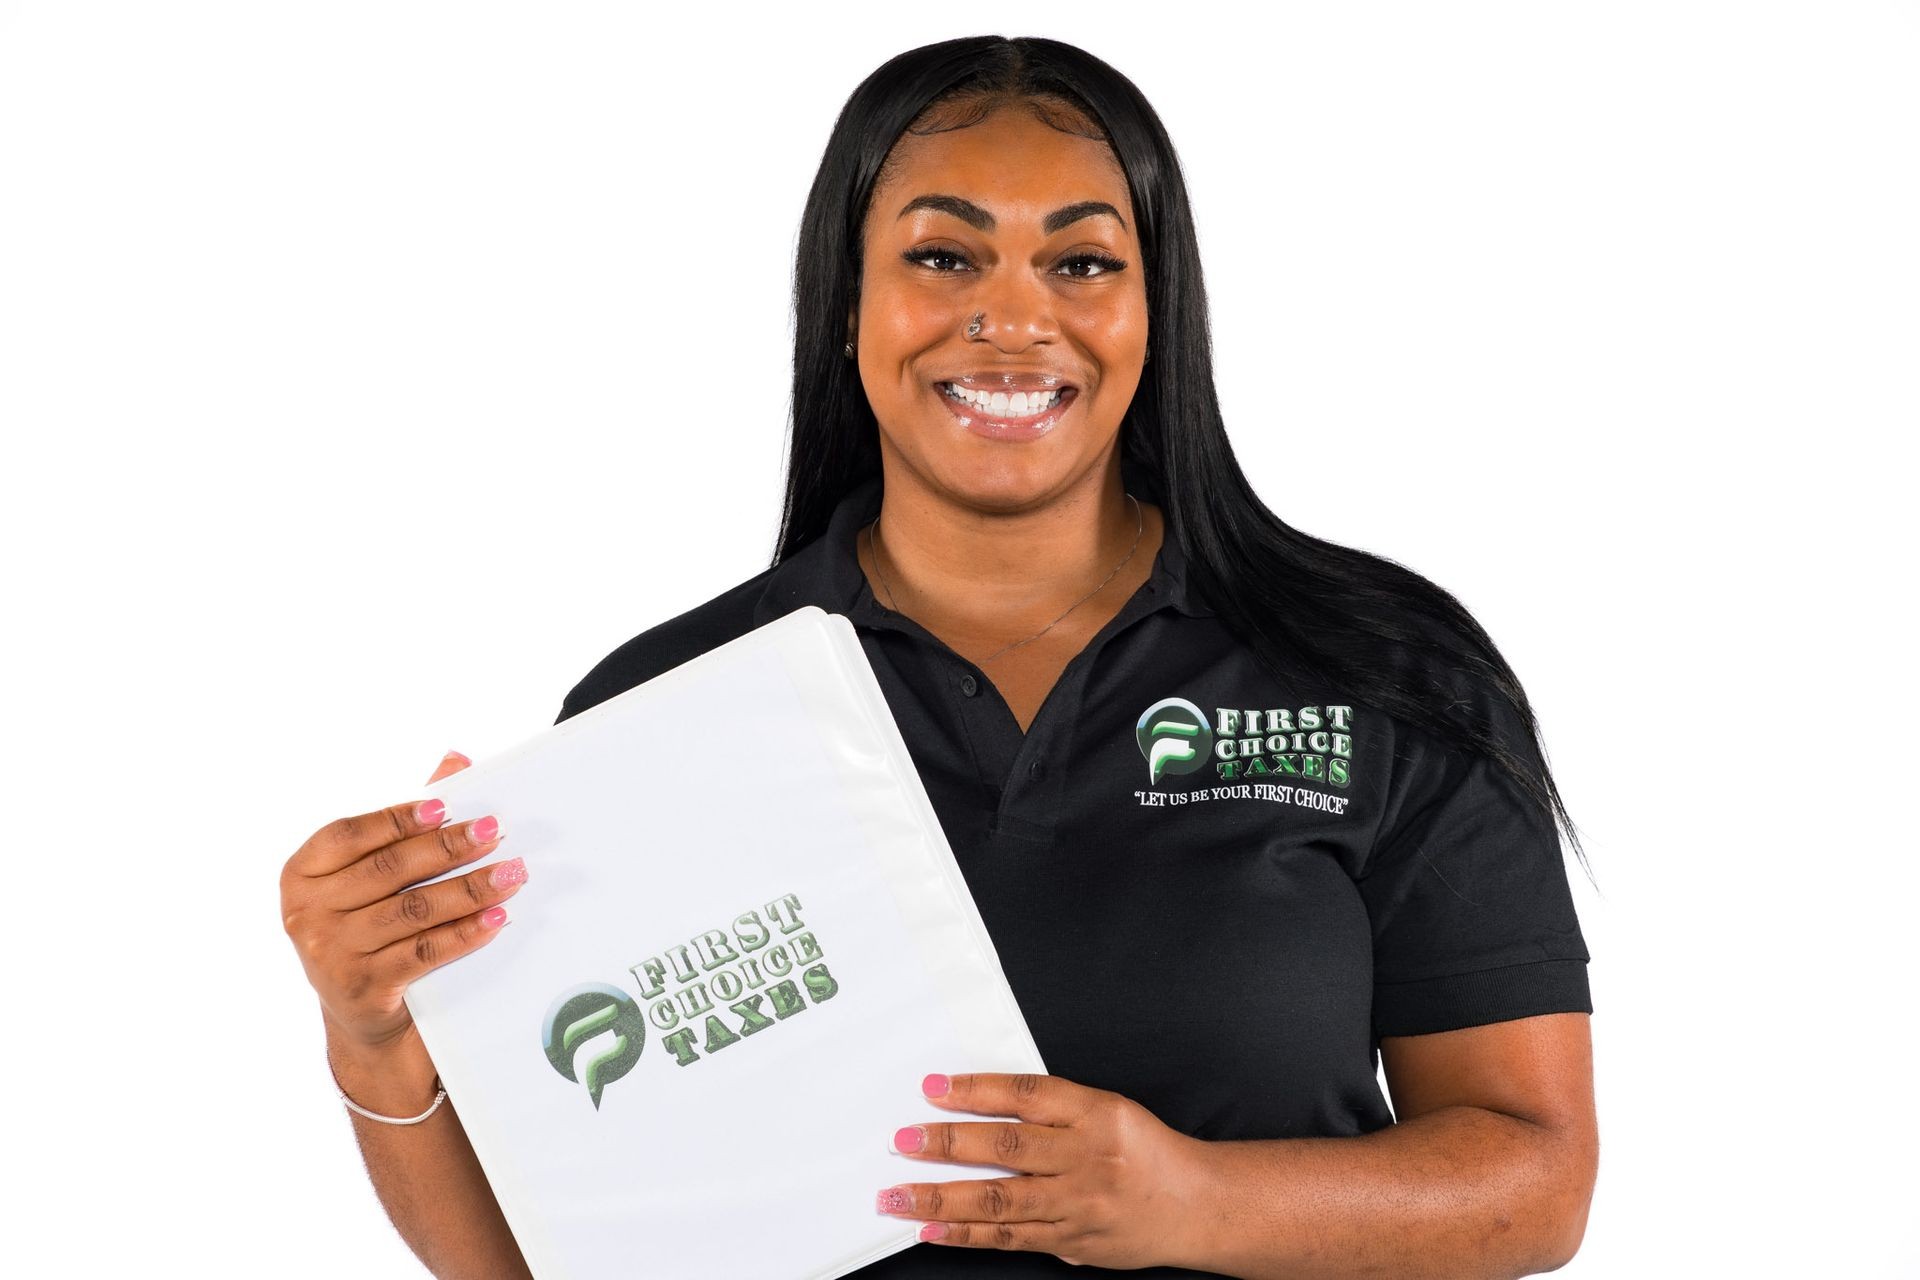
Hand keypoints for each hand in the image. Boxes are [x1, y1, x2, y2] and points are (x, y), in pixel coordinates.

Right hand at [280, 750, 527, 1053]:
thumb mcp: (372, 874)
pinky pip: (425, 951)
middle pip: (389, 870)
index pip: (349, 834)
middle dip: (449, 848)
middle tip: (496, 832)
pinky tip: (496, 917)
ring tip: (511, 873)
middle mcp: (306, 913)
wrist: (363, 1015)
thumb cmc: (370, 925)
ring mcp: (331, 953)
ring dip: (470, 889)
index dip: (397, 818)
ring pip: (413, 910)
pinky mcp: (363, 988)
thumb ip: (408, 819)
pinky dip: (466, 932)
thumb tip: (456, 760)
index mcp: (302, 873)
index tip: (445, 806)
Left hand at [876, 1072, 1206, 1267]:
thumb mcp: (1108, 1109)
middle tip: (903, 1140)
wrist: (1195, 1206)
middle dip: (947, 1144)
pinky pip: (1010, 1238)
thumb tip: (978, 1105)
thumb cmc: (1145, 1151)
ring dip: (941, 1198)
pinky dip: (967, 1234)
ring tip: (898, 1195)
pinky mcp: (1071, 1242)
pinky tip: (932, 1229)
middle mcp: (1088, 1158)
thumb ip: (1052, 1109)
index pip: (1027, 1096)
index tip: (933, 1088)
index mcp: (1097, 1113)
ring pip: (1001, 1200)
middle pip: (1006, 1148)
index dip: (976, 1090)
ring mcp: (1078, 1205)